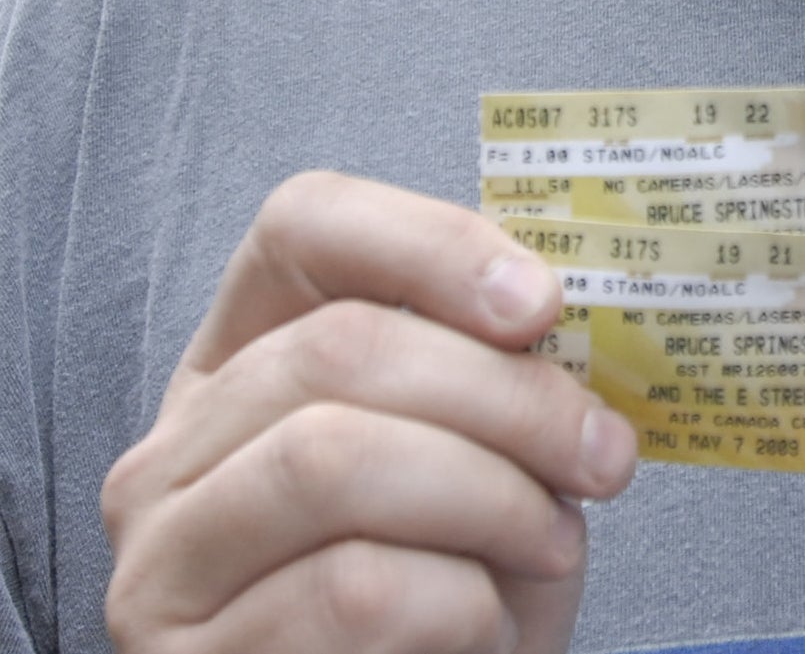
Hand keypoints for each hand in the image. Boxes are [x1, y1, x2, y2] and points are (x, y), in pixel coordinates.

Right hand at [101, 172, 638, 652]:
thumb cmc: (457, 599)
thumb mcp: (491, 466)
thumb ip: (501, 380)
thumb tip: (550, 312)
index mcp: (249, 366)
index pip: (304, 227)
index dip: (431, 243)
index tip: (541, 305)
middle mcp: (177, 451)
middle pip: (339, 348)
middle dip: (508, 398)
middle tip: (603, 458)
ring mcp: (165, 560)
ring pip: (334, 462)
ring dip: (490, 500)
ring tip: (549, 548)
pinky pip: (355, 590)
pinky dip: (464, 605)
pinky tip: (486, 629)